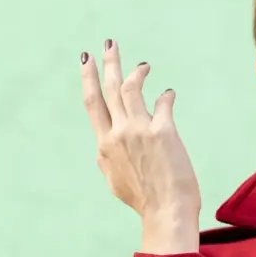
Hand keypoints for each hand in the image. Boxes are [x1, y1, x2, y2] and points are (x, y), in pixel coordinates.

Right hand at [80, 42, 200, 245]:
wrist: (166, 212)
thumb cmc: (144, 201)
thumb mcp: (115, 182)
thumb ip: (106, 162)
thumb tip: (99, 152)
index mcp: (104, 145)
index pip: (93, 104)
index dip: (88, 79)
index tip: (86, 60)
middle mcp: (118, 134)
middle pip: (109, 89)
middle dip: (108, 63)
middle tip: (110, 44)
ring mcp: (139, 130)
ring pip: (132, 89)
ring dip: (137, 72)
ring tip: (143, 65)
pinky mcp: (163, 131)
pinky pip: (163, 103)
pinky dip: (166, 96)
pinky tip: (169, 93)